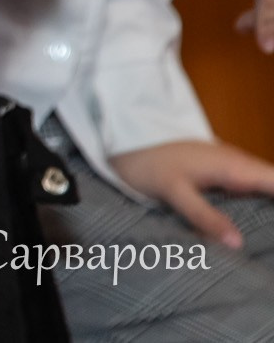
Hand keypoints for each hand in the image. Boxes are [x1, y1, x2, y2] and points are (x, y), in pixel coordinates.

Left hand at [108, 139, 273, 250]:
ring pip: (263, 188)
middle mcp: (239, 165)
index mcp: (234, 166)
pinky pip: (248, 189)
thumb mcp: (174, 191)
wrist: (125, 139)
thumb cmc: (148, 163)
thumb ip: (204, 216)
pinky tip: (257, 227)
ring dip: (269, 207)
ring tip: (269, 242)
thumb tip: (239, 244)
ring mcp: (230, 168)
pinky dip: (257, 205)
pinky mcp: (220, 174)